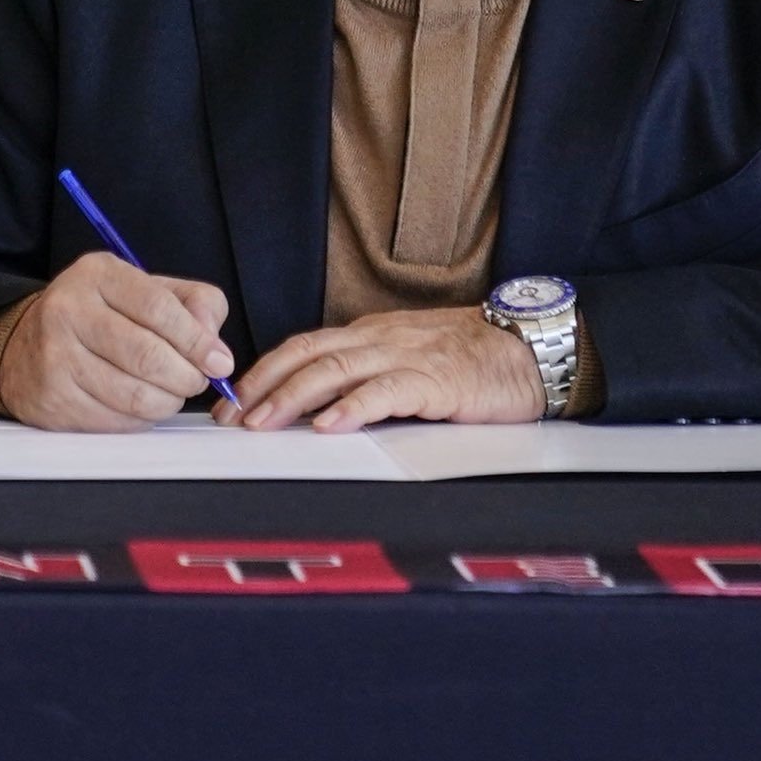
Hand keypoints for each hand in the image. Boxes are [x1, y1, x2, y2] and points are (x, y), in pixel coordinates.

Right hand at [0, 251, 235, 430]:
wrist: (26, 346)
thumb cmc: (101, 317)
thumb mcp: (146, 291)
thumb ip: (194, 306)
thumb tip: (216, 351)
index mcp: (98, 274)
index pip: (159, 308)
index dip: (197, 341)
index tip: (219, 362)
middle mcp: (69, 310)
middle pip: (148, 356)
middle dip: (187, 377)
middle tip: (195, 381)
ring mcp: (56, 357)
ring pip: (135, 396)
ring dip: (167, 402)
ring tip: (169, 393)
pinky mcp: (52, 399)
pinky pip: (116, 422)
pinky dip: (139, 420)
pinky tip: (138, 406)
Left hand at [233, 306, 543, 429]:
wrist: (529, 349)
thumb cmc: (469, 359)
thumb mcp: (405, 360)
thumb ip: (366, 376)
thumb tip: (316, 407)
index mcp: (369, 335)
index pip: (302, 347)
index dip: (263, 373)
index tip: (231, 402)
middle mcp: (379, 340)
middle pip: (306, 355)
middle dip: (262, 386)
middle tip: (231, 417)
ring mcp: (406, 357)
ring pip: (336, 370)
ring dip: (293, 398)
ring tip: (263, 422)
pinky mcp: (436, 381)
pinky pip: (386, 392)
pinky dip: (353, 408)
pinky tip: (330, 426)